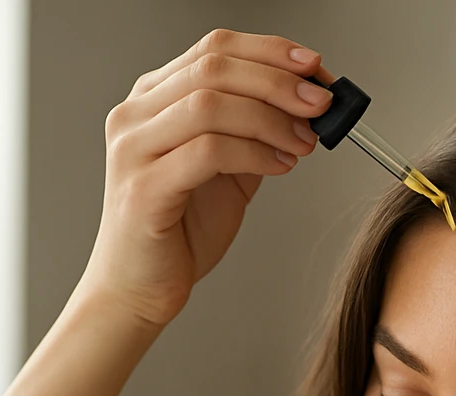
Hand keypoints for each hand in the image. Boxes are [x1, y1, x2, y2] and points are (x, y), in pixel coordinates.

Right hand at [76, 28, 335, 329]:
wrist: (139, 287)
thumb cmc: (179, 230)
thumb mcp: (226, 169)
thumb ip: (254, 132)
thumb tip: (308, 103)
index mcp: (153, 98)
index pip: (213, 48)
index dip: (270, 51)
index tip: (315, 66)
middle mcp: (135, 115)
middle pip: (214, 68)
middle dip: (279, 82)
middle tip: (321, 103)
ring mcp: (134, 149)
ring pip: (210, 104)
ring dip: (271, 118)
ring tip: (305, 142)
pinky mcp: (142, 188)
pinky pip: (209, 152)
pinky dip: (255, 154)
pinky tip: (282, 167)